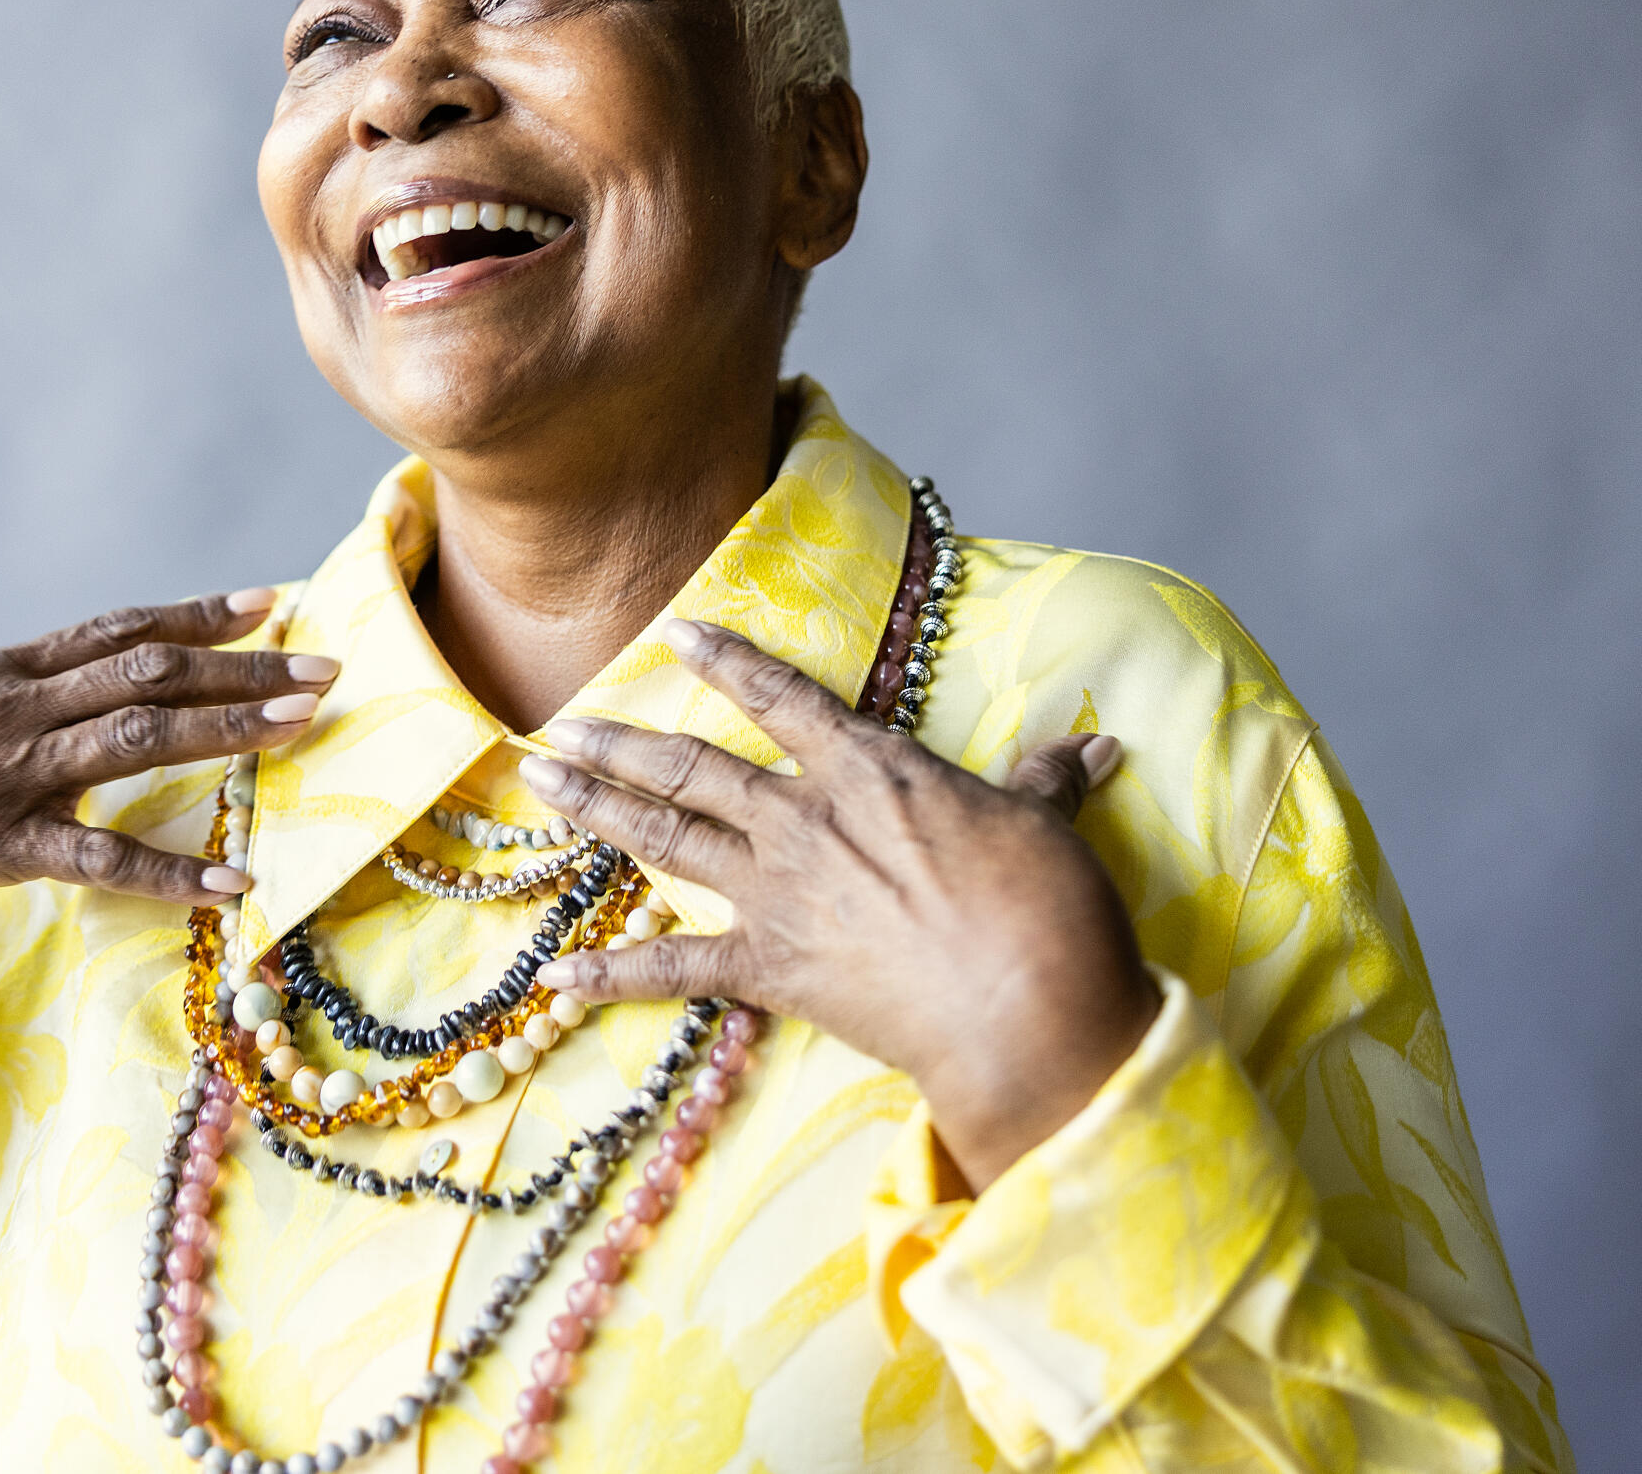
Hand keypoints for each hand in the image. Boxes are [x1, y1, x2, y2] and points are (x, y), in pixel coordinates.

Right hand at [0, 590, 336, 1022]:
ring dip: (228, 729)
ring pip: (137, 740)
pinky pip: (99, 860)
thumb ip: (25, 696)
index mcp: (2, 672)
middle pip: (147, 674)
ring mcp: (4, 776)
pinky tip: (230, 881)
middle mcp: (11, 708)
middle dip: (242, 668)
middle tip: (323, 668)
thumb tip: (96, 683)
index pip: (119, 629)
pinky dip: (171, 870)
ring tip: (303, 725)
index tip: (271, 603)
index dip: (198, 614)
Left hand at [518, 619, 1155, 1189]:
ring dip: (598, 809)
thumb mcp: (1046, 826)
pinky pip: (674, 969)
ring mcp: (778, 893)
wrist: (1026, 1009)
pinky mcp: (770, 969)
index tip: (673, 632)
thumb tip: (1098, 748)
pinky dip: (613, 974)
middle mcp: (805, 819)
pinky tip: (555, 976)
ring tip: (542, 784)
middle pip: (693, 767)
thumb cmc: (1045, 909)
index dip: (725, 660)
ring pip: (665, 838)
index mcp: (870, 770)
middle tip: (560, 726)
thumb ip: (1049, 783)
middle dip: (622, 742)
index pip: (783, 699)